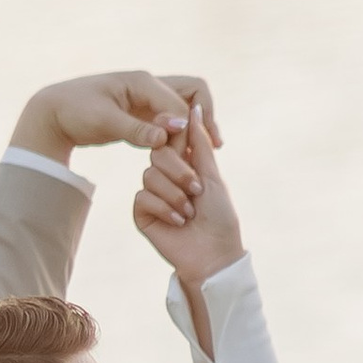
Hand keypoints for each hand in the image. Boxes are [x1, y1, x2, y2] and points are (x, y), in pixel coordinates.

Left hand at [12, 70, 220, 158]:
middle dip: (205, 119)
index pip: (180, 103)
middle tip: (212, 148)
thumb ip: (138, 129)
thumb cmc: (75, 112)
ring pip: (186, 106)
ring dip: (196, 126)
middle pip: (194, 94)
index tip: (181, 155)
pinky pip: (173, 118)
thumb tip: (170, 133)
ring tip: (205, 152)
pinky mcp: (144, 111)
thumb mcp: (105, 122)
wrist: (53, 112)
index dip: (186, 130)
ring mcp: (148, 97)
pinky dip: (182, 133)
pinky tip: (185, 153)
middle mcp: (150, 85)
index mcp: (142, 81)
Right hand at [132, 113, 247, 323]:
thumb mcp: (213, 176)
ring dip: (174, 194)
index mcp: (184, 164)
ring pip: (149, 175)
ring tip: (190, 212)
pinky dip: (163, 208)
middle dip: (179, 171)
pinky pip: (142, 197)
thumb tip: (196, 107)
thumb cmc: (220, 218)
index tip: (183, 138)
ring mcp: (153, 194)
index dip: (174, 135)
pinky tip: (178, 222)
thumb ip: (199, 144)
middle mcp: (166, 176)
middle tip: (197, 190)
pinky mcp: (142, 213)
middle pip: (157, 153)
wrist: (213, 255)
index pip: (171, 138)